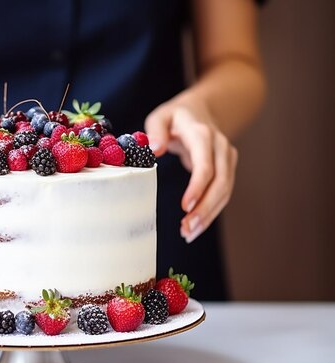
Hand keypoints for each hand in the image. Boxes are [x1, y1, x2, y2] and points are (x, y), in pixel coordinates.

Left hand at [145, 94, 237, 242]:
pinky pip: (223, 193)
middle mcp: (220, 147)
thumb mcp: (160, 116)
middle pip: (220, 182)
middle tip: (186, 229)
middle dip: (205, 209)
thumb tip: (155, 149)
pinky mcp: (227, 169)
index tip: (186, 206)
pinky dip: (211, 211)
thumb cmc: (176, 116)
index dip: (198, 187)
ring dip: (209, 215)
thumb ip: (155, 131)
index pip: (205, 164)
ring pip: (225, 191)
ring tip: (188, 233)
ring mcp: (227, 158)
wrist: (202, 109)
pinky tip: (196, 226)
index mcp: (202, 134)